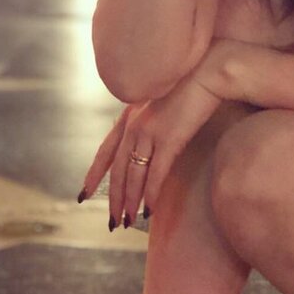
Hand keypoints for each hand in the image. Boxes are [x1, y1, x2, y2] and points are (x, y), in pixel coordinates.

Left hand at [80, 62, 226, 228]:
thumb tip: (151, 136)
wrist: (209, 71)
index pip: (105, 152)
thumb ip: (151, 118)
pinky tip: (149, 210)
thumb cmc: (192, 83)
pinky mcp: (169, 139)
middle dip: (114, 198)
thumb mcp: (162, 100)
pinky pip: (155, 173)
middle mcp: (133, 125)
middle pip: (117, 170)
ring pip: (133, 176)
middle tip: (112, 221)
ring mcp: (149, 132)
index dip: (94, 175)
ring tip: (128, 222)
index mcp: (129, 115)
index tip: (84, 193)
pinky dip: (151, 194)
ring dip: (130, 202)